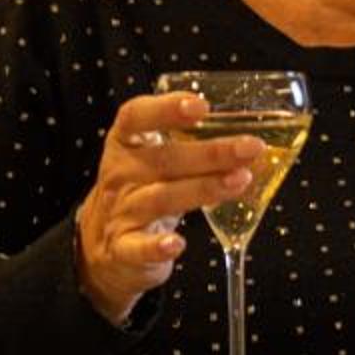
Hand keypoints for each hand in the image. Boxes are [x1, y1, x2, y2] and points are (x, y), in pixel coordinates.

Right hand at [73, 89, 263, 325]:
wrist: (104, 242)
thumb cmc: (143, 190)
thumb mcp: (156, 161)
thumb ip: (191, 147)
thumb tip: (251, 142)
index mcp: (127, 144)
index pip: (136, 116)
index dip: (165, 109)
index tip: (201, 105)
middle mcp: (122, 174)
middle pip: (164, 158)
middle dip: (211, 153)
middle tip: (251, 147)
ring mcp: (121, 211)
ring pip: (161, 198)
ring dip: (202, 189)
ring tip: (239, 181)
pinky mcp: (122, 248)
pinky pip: (138, 247)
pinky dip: (156, 246)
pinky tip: (177, 244)